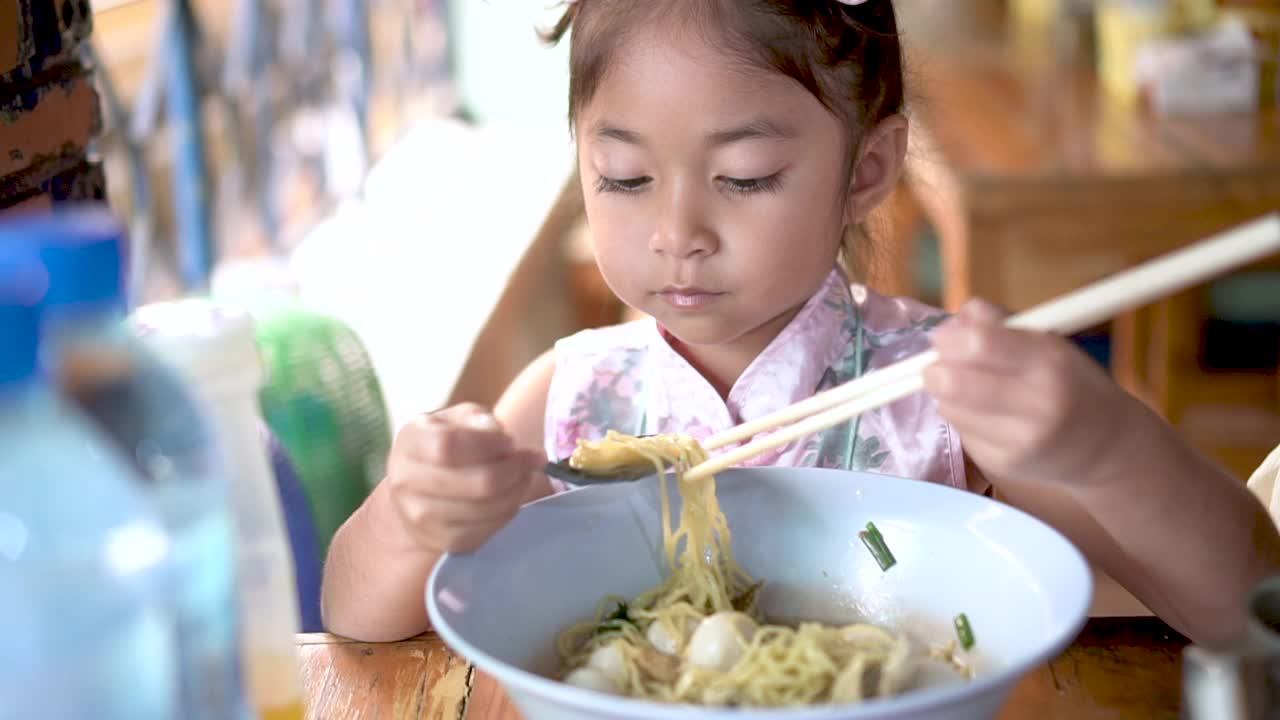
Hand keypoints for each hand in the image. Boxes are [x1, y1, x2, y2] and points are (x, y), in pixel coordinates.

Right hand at [383, 403, 542, 553]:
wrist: (416, 487)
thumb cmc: (444, 443)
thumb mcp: (458, 419)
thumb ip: (480, 421)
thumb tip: (505, 441)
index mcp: (410, 441)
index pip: (450, 445)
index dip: (489, 445)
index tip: (510, 442)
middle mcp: (405, 481)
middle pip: (478, 483)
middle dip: (515, 470)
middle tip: (530, 460)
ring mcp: (419, 516)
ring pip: (486, 509)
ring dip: (516, 491)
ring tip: (523, 476)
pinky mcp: (439, 541)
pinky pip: (485, 531)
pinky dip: (507, 513)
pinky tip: (510, 497)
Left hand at [924, 300, 1142, 486]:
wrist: (1107, 447)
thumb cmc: (1071, 383)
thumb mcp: (1049, 343)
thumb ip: (1000, 325)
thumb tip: (952, 321)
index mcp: (1050, 362)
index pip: (980, 343)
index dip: (950, 338)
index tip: (944, 337)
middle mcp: (1036, 405)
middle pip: (953, 382)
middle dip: (936, 369)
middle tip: (940, 365)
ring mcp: (1018, 441)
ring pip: (949, 408)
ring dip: (948, 395)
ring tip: (969, 390)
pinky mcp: (1001, 465)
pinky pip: (961, 432)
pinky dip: (964, 419)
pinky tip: (987, 417)